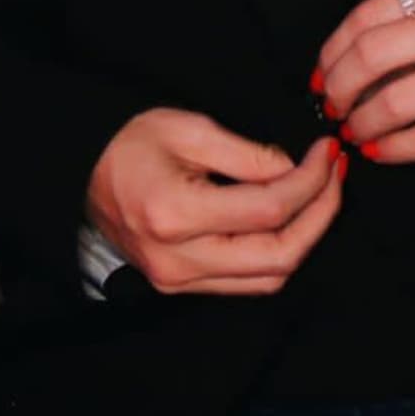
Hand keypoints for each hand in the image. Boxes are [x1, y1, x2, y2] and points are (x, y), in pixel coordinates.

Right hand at [86, 109, 343, 296]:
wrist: (79, 173)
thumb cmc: (127, 143)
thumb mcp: (187, 128)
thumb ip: (247, 154)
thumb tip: (295, 170)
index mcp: (175, 214)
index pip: (270, 209)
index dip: (311, 181)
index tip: (327, 153)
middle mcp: (177, 259)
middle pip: (279, 256)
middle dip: (321, 216)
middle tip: (335, 177)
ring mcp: (177, 280)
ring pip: (268, 279)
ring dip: (305, 239)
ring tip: (319, 196)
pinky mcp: (180, 287)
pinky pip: (246, 284)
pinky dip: (277, 255)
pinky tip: (289, 220)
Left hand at [314, 0, 414, 163]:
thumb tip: (350, 47)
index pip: (372, 12)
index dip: (334, 48)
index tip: (323, 71)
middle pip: (373, 56)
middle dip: (339, 88)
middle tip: (332, 106)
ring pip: (395, 103)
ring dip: (362, 124)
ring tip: (356, 131)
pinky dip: (395, 150)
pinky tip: (383, 151)